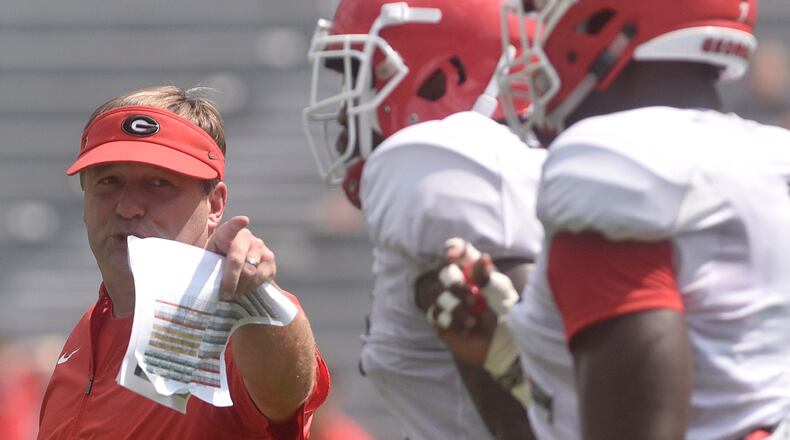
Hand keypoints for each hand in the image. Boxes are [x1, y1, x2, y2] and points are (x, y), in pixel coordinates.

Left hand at [205, 216, 275, 299]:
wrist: (237, 267)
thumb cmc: (218, 262)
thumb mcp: (209, 259)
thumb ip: (209, 262)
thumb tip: (206, 278)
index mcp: (226, 234)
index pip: (230, 228)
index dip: (236, 224)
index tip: (243, 220)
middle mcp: (246, 237)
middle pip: (237, 260)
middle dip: (230, 281)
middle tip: (224, 295)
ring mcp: (260, 246)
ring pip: (250, 271)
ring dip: (240, 287)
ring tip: (233, 293)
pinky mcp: (270, 259)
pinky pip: (261, 277)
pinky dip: (251, 286)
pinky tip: (244, 288)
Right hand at [415, 239, 502, 365]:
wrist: (504, 345)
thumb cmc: (506, 315)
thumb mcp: (501, 295)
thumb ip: (488, 278)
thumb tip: (481, 257)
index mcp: (475, 270)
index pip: (459, 251)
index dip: (453, 248)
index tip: (452, 255)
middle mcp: (459, 282)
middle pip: (444, 272)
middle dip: (456, 285)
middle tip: (474, 299)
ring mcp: (448, 301)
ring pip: (436, 293)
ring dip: (455, 306)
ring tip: (473, 320)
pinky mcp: (442, 320)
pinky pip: (435, 314)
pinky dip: (451, 321)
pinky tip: (467, 329)